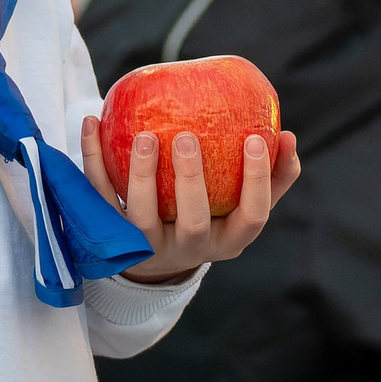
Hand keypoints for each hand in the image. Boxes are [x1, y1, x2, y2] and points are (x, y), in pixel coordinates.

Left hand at [82, 115, 300, 283]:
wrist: (154, 260)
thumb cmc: (211, 217)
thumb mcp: (242, 207)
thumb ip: (271, 175)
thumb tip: (288, 135)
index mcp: (229, 240)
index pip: (252, 217)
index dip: (258, 181)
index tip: (254, 139)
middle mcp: (190, 247)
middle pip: (193, 220)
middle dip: (190, 179)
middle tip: (185, 136)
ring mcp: (149, 245)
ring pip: (142, 216)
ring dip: (141, 174)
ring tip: (143, 136)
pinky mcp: (112, 235)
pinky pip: (100, 196)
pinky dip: (93, 158)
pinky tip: (92, 122)